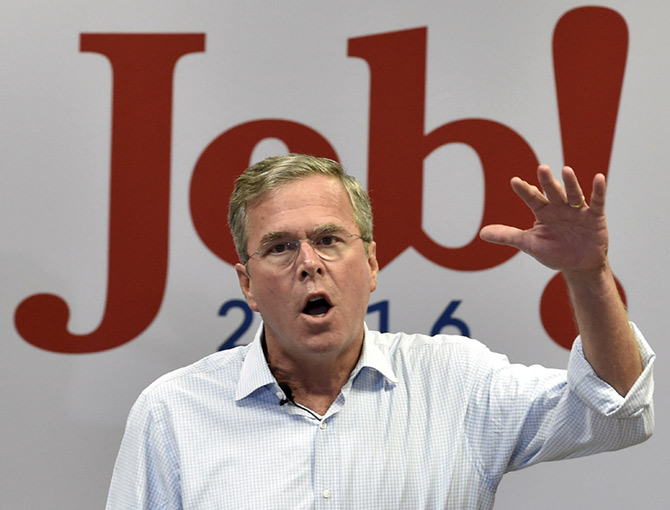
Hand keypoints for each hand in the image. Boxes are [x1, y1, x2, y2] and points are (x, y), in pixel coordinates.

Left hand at [479, 164, 608, 274]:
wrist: (579, 266)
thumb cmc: (554, 252)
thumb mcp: (529, 245)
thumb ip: (508, 236)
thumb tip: (482, 233)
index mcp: (543, 212)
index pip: (532, 199)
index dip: (524, 191)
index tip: (514, 181)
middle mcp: (559, 207)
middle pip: (552, 192)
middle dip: (547, 182)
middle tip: (541, 169)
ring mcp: (577, 210)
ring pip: (573, 194)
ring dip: (570, 183)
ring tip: (566, 170)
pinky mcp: (595, 216)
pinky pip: (597, 201)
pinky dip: (598, 190)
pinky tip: (599, 178)